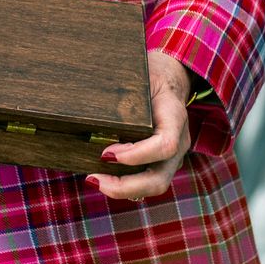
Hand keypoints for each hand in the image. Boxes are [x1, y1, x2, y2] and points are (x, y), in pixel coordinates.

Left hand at [90, 50, 191, 200]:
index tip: (106, 154)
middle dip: (125, 186)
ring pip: (154, 185)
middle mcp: (179, 142)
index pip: (165, 145)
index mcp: (175, 117)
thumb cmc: (150, 75)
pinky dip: (124, 185)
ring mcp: (173, 156)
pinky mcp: (162, 162)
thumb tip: (85, 98)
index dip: (137, 155)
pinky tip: (101, 178)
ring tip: (92, 180)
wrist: (170, 79)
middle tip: (92, 178)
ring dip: (122, 189)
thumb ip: (123, 90)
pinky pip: (146, 181)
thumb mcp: (140, 74)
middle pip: (160, 178)